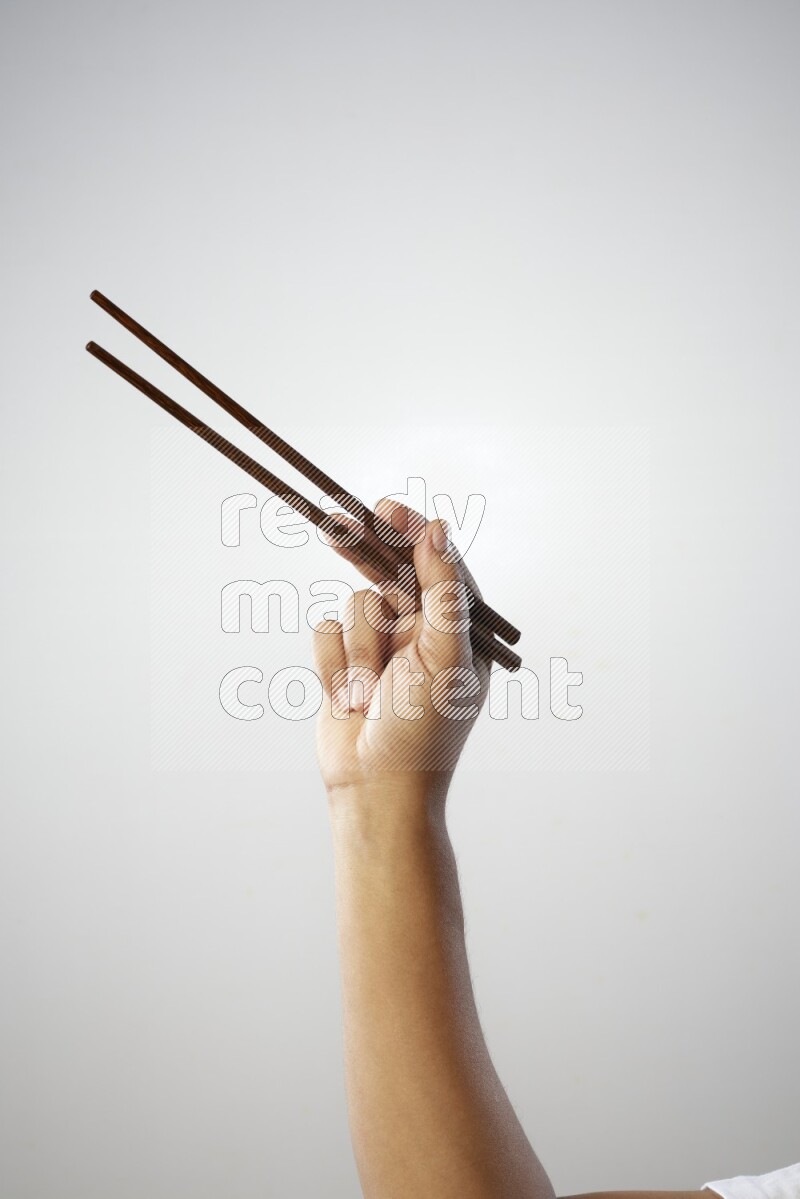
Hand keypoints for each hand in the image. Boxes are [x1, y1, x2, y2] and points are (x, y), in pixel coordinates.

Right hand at [313, 499, 489, 797]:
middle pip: (389, 570)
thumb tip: (436, 528)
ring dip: (357, 649)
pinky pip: (325, 630)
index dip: (411, 533)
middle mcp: (421, 633)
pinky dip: (333, 663)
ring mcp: (381, 647)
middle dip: (365, 549)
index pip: (437, 565)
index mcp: (459, 631)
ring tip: (368, 693)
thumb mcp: (445, 654)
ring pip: (355, 603)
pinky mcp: (344, 662)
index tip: (387, 509)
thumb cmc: (424, 731)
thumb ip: (442, 589)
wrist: (374, 789)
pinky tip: (347, 699)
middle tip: (338, 522)